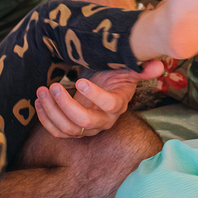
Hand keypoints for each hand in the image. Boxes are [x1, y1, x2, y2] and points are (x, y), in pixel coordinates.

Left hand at [34, 61, 164, 138]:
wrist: (102, 85)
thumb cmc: (113, 73)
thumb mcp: (126, 67)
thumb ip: (142, 67)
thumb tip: (158, 66)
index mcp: (118, 104)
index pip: (109, 105)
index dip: (95, 95)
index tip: (80, 80)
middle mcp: (103, 120)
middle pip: (83, 121)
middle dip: (65, 105)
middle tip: (54, 86)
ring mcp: (87, 128)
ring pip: (67, 128)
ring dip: (51, 110)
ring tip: (42, 90)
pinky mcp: (72, 129)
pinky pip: (56, 131)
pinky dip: (45, 118)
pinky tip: (39, 100)